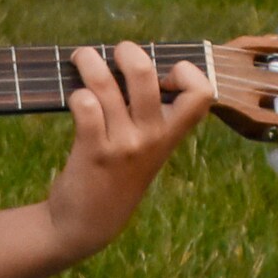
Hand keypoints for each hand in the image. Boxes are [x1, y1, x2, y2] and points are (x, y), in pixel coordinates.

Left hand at [42, 42, 211, 258]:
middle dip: (128, 52)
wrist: (86, 225)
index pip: (202, 95)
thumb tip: (136, 64)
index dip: (188, 73)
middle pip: (146, 74)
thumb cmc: (116, 177)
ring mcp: (123, 145)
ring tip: (81, 58)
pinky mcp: (93, 152)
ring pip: (105, 85)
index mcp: (169, 136)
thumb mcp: (148, 152)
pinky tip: (75, 99)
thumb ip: (151, 118)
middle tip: (116, 53)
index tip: (166, 73)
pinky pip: (85, 106)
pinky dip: (77, 95)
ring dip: (89, 62)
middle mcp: (151, 138)